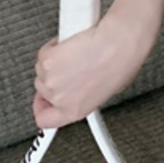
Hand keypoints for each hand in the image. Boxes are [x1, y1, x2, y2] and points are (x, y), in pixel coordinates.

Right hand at [32, 8, 155, 129]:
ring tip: (78, 52)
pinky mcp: (47, 60)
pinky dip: (56, 44)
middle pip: (43, 88)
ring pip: (43, 68)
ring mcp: (50, 79)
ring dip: (56, 59)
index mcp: (74, 111)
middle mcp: (59, 98)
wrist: (119, 43)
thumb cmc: (120, 64)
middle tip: (70, 64)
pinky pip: (45, 52)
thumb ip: (84, 96)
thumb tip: (81, 89)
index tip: (44, 99)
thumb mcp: (105, 91)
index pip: (44, 120)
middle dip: (54, 75)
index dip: (42, 107)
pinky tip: (73, 42)